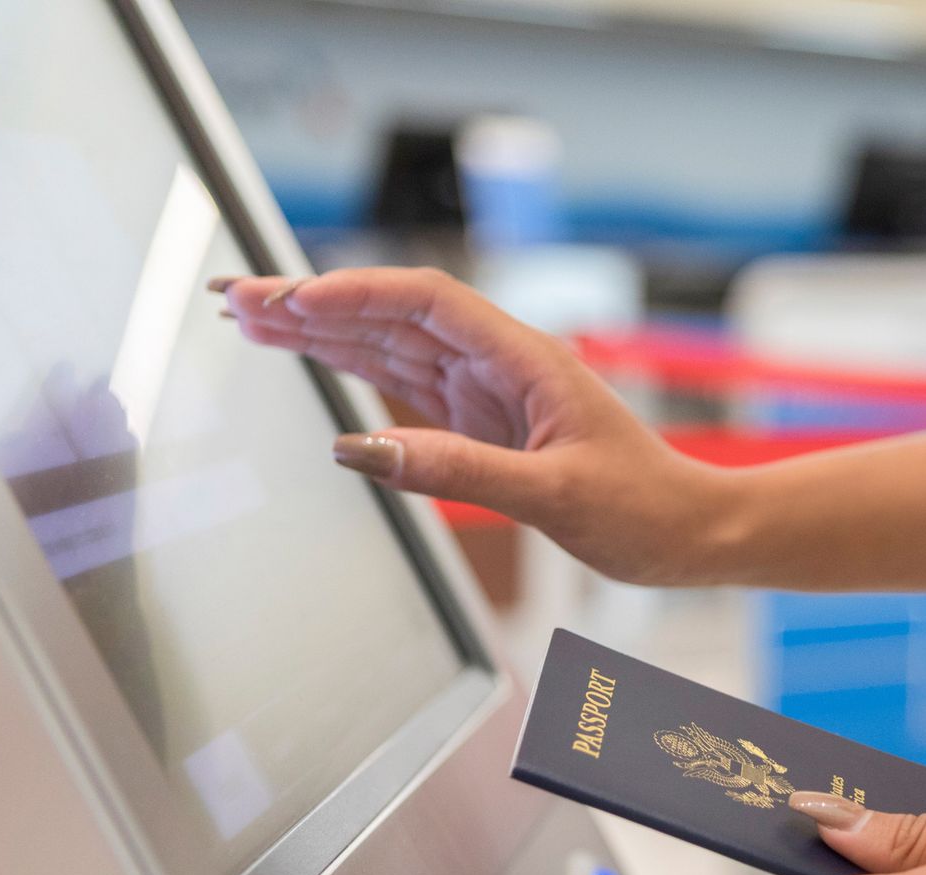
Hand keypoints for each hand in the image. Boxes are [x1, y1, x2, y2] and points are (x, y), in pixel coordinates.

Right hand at [214, 268, 732, 585]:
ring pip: (393, 345)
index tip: (290, 298)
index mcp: (526, 359)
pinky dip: (356, 366)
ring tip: (249, 317)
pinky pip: (408, 383)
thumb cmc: (645, 509)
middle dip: (314, 302)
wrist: (691, 531)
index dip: (354, 292)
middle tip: (235, 297)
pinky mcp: (483, 423)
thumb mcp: (552, 495)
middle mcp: (502, 363)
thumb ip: (457, 470)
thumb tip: (362, 449)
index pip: (427, 302)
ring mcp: (489, 391)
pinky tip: (312, 352)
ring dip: (323, 328)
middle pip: (394, 315)